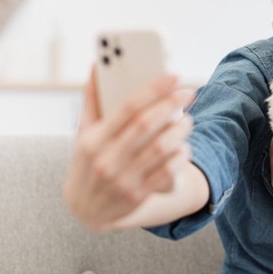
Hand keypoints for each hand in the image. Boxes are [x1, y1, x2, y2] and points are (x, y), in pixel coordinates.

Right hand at [63, 66, 195, 230]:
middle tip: (188, 92)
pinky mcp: (138, 196)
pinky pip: (168, 172)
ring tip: (188, 120)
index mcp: (93, 139)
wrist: (84, 209)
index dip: (154, 89)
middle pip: (147, 125)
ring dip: (180, 130)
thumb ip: (92, 99)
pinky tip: (184, 146)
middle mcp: (107, 159)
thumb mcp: (84, 133)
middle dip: (172, 105)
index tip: (174, 75)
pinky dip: (180, 157)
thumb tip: (96, 64)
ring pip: (161, 149)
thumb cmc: (87, 161)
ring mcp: (123, 180)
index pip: (128, 107)